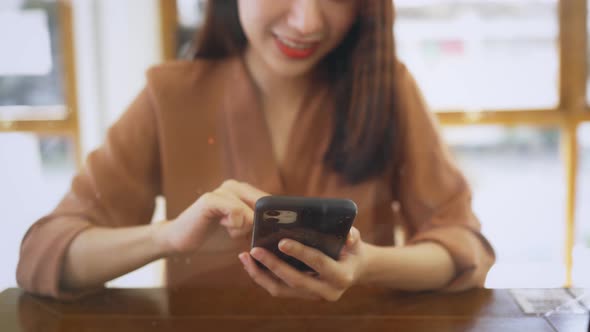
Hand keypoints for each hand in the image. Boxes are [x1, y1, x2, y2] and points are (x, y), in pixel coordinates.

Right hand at [155, 180, 267, 255]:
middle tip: (247, 235)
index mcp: (245, 192)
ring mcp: (223, 190)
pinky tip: (222, 226)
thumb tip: (283, 231)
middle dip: (261, 225)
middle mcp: (236, 186)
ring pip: (252, 211)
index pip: (272, 202)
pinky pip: (236, 212)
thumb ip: (260, 229)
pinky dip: (234, 226)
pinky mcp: (211, 198)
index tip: (275, 233)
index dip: (278, 218)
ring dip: (244, 228)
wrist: (183, 241)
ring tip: (229, 230)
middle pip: (265, 206)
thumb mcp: (243, 234)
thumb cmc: (214, 238)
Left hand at [239, 227, 365, 301]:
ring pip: (281, 290)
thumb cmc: (351, 249)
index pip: (318, 263)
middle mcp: (327, 291)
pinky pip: (278, 289)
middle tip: (255, 249)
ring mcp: (313, 297)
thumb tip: (347, 236)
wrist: (355, 269)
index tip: (281, 242)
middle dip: (273, 265)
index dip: (300, 253)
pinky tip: (250, 263)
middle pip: (295, 281)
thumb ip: (352, 235)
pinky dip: (262, 277)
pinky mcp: (301, 297)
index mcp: (340, 276)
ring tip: (245, 257)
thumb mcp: (356, 240)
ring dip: (260, 275)